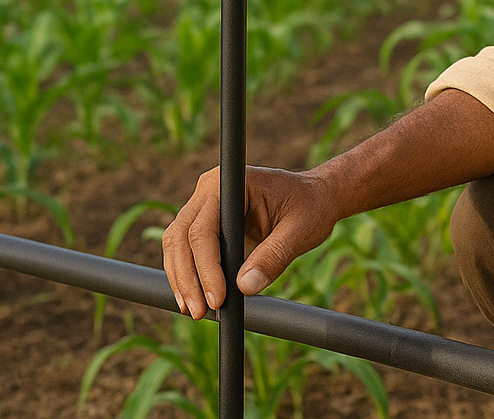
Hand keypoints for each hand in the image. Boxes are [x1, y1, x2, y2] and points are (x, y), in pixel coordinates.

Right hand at [161, 165, 335, 318]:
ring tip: (195, 310)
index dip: (206, 266)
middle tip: (201, 312)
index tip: (217, 298)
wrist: (316, 197)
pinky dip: (187, 273)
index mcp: (233, 183)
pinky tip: (194, 298)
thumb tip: (245, 287)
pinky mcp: (206, 220)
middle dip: (189, 278)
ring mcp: (204, 203)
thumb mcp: (300, 231)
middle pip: (182, 236)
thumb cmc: (311, 207)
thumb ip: (274, 256)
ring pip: (177, 243)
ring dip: (182, 278)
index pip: (205, 228)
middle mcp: (210, 189)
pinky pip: (186, 248)